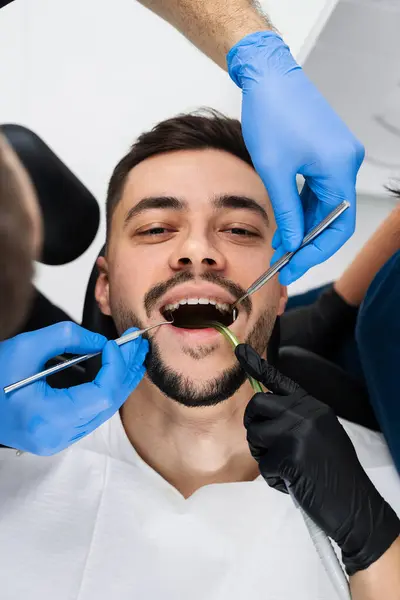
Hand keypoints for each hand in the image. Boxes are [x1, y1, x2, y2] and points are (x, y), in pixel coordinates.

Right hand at [0, 322, 147, 455]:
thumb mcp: (24, 348)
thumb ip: (66, 338)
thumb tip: (99, 341)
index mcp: (48, 419)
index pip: (101, 395)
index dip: (116, 367)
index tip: (116, 343)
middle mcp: (57, 437)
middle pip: (108, 405)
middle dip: (126, 371)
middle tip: (137, 344)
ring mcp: (59, 441)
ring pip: (104, 412)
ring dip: (120, 381)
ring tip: (132, 355)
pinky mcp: (58, 436)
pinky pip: (92, 415)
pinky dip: (107, 392)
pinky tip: (114, 373)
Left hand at [227, 32, 363, 284]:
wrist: (269, 77)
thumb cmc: (271, 114)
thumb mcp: (274, 171)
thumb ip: (287, 211)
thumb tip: (293, 243)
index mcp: (339, 167)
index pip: (338, 224)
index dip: (317, 251)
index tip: (294, 267)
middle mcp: (346, 163)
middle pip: (334, 218)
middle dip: (309, 244)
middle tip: (285, 264)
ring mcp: (338, 158)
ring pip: (326, 206)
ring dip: (304, 228)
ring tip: (281, 248)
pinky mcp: (327, 154)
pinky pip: (320, 191)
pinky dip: (304, 209)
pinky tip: (287, 224)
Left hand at [235, 343, 399, 574]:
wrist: (356, 507)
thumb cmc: (335, 475)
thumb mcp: (321, 435)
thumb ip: (296, 420)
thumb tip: (264, 415)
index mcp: (314, 406)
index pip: (281, 382)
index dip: (258, 367)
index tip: (240, 350)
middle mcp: (306, 412)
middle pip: (257, 405)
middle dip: (255, 426)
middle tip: (269, 448)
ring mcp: (298, 431)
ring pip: (255, 434)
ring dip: (264, 456)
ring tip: (289, 468)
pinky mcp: (289, 454)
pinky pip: (263, 463)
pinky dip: (274, 478)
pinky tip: (293, 483)